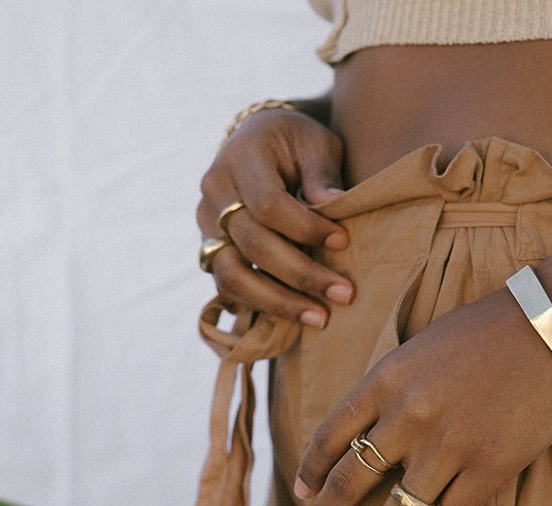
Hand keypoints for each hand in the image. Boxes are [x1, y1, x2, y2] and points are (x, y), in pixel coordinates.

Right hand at [198, 107, 352, 328]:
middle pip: (253, 245)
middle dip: (302, 274)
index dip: (306, 229)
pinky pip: (228, 287)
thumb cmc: (296, 143)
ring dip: (278, 302)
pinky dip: (262, 304)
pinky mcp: (210, 250)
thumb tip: (336, 203)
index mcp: (240, 157)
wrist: (261, 142)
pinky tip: (296, 315)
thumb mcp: (317, 143)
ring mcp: (206, 225)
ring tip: (320, 318)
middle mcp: (214, 192)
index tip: (343, 241)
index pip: (268, 204)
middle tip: (345, 294)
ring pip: (232, 275)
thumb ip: (322, 173)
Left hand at [293, 288, 551, 505]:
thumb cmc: (488, 329)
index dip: (312, 470)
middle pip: (351, 481)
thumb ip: (391, 386)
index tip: (302, 494)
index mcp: (385, 380)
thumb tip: (369, 425)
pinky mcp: (489, 468)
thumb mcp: (421, 346)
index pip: (331, 435)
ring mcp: (447, 446)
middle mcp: (407, 416)